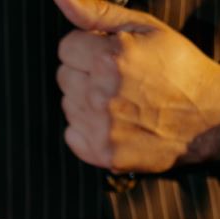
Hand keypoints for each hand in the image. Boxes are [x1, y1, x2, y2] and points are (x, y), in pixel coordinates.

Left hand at [54, 0, 219, 172]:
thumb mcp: (145, 29)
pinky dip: (87, 130)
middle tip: (118, 80)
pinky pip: (72, 135)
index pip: (66, 48)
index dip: (88, 49)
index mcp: (111, 60)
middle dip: (85, 74)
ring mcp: (101, 128)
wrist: (206, 119)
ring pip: (68, 106)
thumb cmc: (178, 69)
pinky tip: (112, 123)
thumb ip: (97, 12)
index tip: (110, 56)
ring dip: (86, 102)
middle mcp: (101, 95)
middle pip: (64, 78)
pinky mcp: (102, 153)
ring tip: (119, 102)